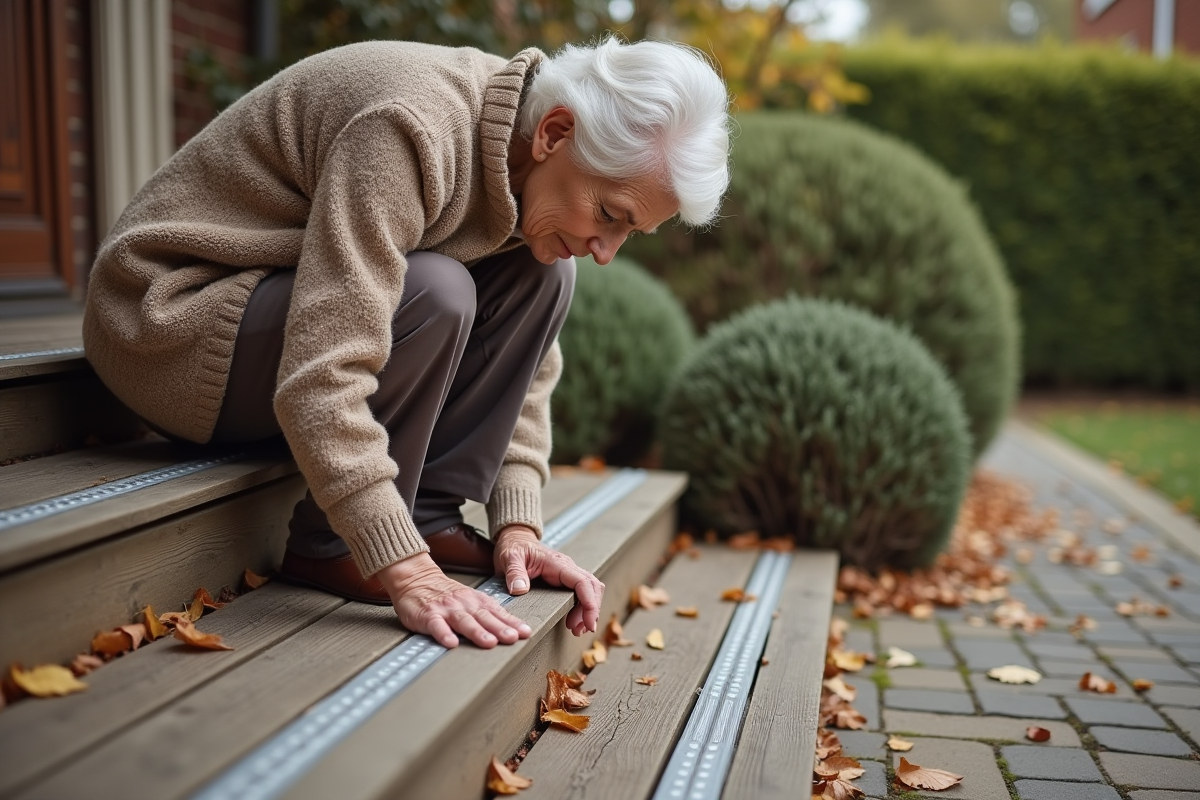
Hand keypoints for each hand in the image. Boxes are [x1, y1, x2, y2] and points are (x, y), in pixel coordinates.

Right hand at [376, 553, 531, 648]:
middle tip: (512, 638)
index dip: (512, 623)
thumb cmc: (446, 594)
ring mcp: (446, 609)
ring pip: (463, 621)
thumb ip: (488, 614)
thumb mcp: (471, 600)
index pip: (498, 613)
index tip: (525, 632)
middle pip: (484, 617)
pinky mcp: (428, 615)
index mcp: (476, 601)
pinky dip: (444, 634)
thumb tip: (513, 630)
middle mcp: (464, 604)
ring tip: (489, 643)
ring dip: (477, 632)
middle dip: (500, 628)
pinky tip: (451, 643)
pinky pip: (436, 626)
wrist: (416, 579)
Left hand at [494, 525, 604, 636]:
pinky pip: (581, 592)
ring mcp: (567, 573)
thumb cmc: (513, 547)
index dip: (589, 602)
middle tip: (579, 630)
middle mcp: (567, 567)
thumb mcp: (509, 557)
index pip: (582, 581)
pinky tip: (574, 621)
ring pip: (590, 590)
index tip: (588, 621)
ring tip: (576, 629)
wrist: (514, 539)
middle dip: (591, 610)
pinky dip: (582, 608)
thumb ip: (514, 572)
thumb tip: (520, 590)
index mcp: (557, 563)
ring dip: (587, 610)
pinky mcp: (565, 579)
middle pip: (592, 586)